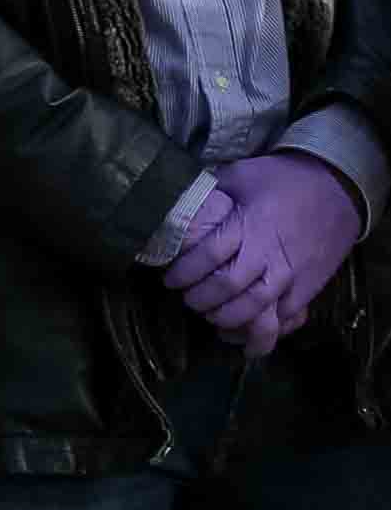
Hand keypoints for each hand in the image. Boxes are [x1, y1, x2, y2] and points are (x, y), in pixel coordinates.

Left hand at [160, 151, 368, 352]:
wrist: (339, 185)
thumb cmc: (284, 179)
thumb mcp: (242, 175)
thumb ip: (211, 194)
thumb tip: (175, 206)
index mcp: (250, 224)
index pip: (209, 254)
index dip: (184, 272)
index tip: (170, 279)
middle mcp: (270, 252)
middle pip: (228, 286)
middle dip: (200, 299)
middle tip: (188, 299)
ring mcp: (293, 272)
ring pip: (256, 308)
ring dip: (227, 319)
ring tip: (211, 317)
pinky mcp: (310, 285)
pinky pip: (286, 317)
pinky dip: (262, 330)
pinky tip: (242, 334)